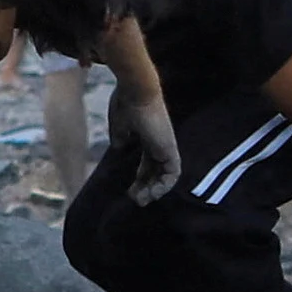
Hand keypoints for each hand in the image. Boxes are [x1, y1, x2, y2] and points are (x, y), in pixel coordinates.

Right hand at [103, 82, 180, 203]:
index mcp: (148, 137)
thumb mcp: (119, 126)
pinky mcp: (170, 149)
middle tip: (134, 199)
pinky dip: (164, 186)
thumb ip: (121, 139)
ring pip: (166, 175)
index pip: (148, 163)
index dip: (140, 178)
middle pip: (156, 171)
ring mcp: (166, 145)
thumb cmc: (126, 103)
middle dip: (145, 187)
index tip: (129, 190)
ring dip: (155, 190)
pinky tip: (152, 194)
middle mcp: (159, 142)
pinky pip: (173, 173)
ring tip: (141, 201)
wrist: (136, 91)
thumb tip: (120, 149)